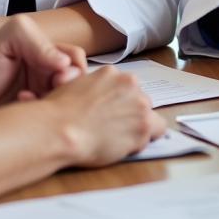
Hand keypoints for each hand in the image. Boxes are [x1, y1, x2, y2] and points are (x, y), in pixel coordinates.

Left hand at [0, 14, 86, 108]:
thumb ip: (36, 41)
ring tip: (29, 98)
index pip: (74, 57)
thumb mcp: (6, 41)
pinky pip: (52, 118)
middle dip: (66, 86)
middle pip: (76, 80)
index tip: (58, 77)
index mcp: (43, 51)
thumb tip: (65, 63)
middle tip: (51, 89)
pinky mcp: (34, 116)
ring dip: (54, 99)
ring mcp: (41, 96)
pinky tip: (22, 106)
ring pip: (66, 99)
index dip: (71, 67)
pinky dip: (42, 113)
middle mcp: (46, 73)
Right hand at [44, 66, 165, 166]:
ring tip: (117, 139)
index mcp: (111, 72)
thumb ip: (94, 88)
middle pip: (139, 99)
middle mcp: (129, 83)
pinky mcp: (145, 125)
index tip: (111, 114)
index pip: (125, 88)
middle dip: (130, 113)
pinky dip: (147, 138)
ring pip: (148, 115)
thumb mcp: (75, 88)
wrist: (62, 130)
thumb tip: (97, 97)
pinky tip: (129, 145)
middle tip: (113, 128)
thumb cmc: (60, 113)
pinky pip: (158, 130)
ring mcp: (139, 103)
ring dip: (138, 126)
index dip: (119, 104)